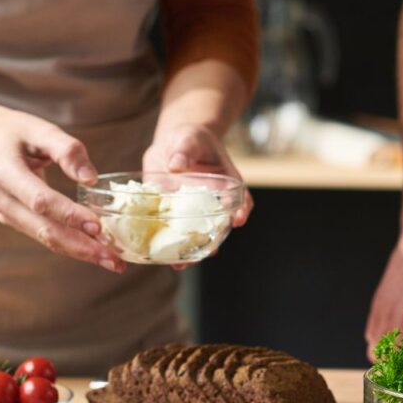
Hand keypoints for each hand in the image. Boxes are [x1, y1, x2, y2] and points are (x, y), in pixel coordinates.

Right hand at [0, 104, 124, 273]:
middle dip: (82, 247)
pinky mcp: (17, 221)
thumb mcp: (39, 128)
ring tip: (114, 262)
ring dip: (81, 253)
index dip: (69, 215)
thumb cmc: (14, 132)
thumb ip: (67, 150)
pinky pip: (47, 236)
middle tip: (114, 259)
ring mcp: (8, 214)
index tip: (98, 226)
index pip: (40, 201)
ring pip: (47, 239)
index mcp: (5, 173)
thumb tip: (91, 178)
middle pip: (45, 230)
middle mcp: (3, 200)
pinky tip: (98, 252)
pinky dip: (73, 246)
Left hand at [143, 123, 252, 268]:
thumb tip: (177, 165)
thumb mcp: (189, 139)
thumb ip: (185, 150)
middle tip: (209, 252)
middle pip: (219, 225)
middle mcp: (213, 202)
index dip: (242, 210)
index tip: (238, 219)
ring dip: (190, 251)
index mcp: (226, 183)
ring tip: (180, 263)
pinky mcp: (173, 213)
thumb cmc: (189, 139)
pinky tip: (160, 256)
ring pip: (196, 235)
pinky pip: (173, 231)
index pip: (241, 199)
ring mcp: (193, 211)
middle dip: (214, 241)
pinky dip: (167, 244)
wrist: (173, 145)